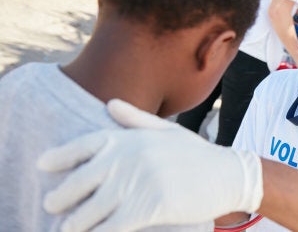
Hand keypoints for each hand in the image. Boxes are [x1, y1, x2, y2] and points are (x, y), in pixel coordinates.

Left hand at [37, 99, 262, 231]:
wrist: (229, 174)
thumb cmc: (198, 154)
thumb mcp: (167, 131)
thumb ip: (135, 119)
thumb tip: (109, 104)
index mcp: (130, 137)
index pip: (84, 144)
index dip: (60, 156)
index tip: (43, 166)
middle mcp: (129, 157)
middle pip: (80, 181)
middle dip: (61, 197)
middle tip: (51, 206)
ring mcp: (138, 182)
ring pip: (91, 209)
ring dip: (75, 223)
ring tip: (68, 228)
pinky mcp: (149, 207)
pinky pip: (112, 227)